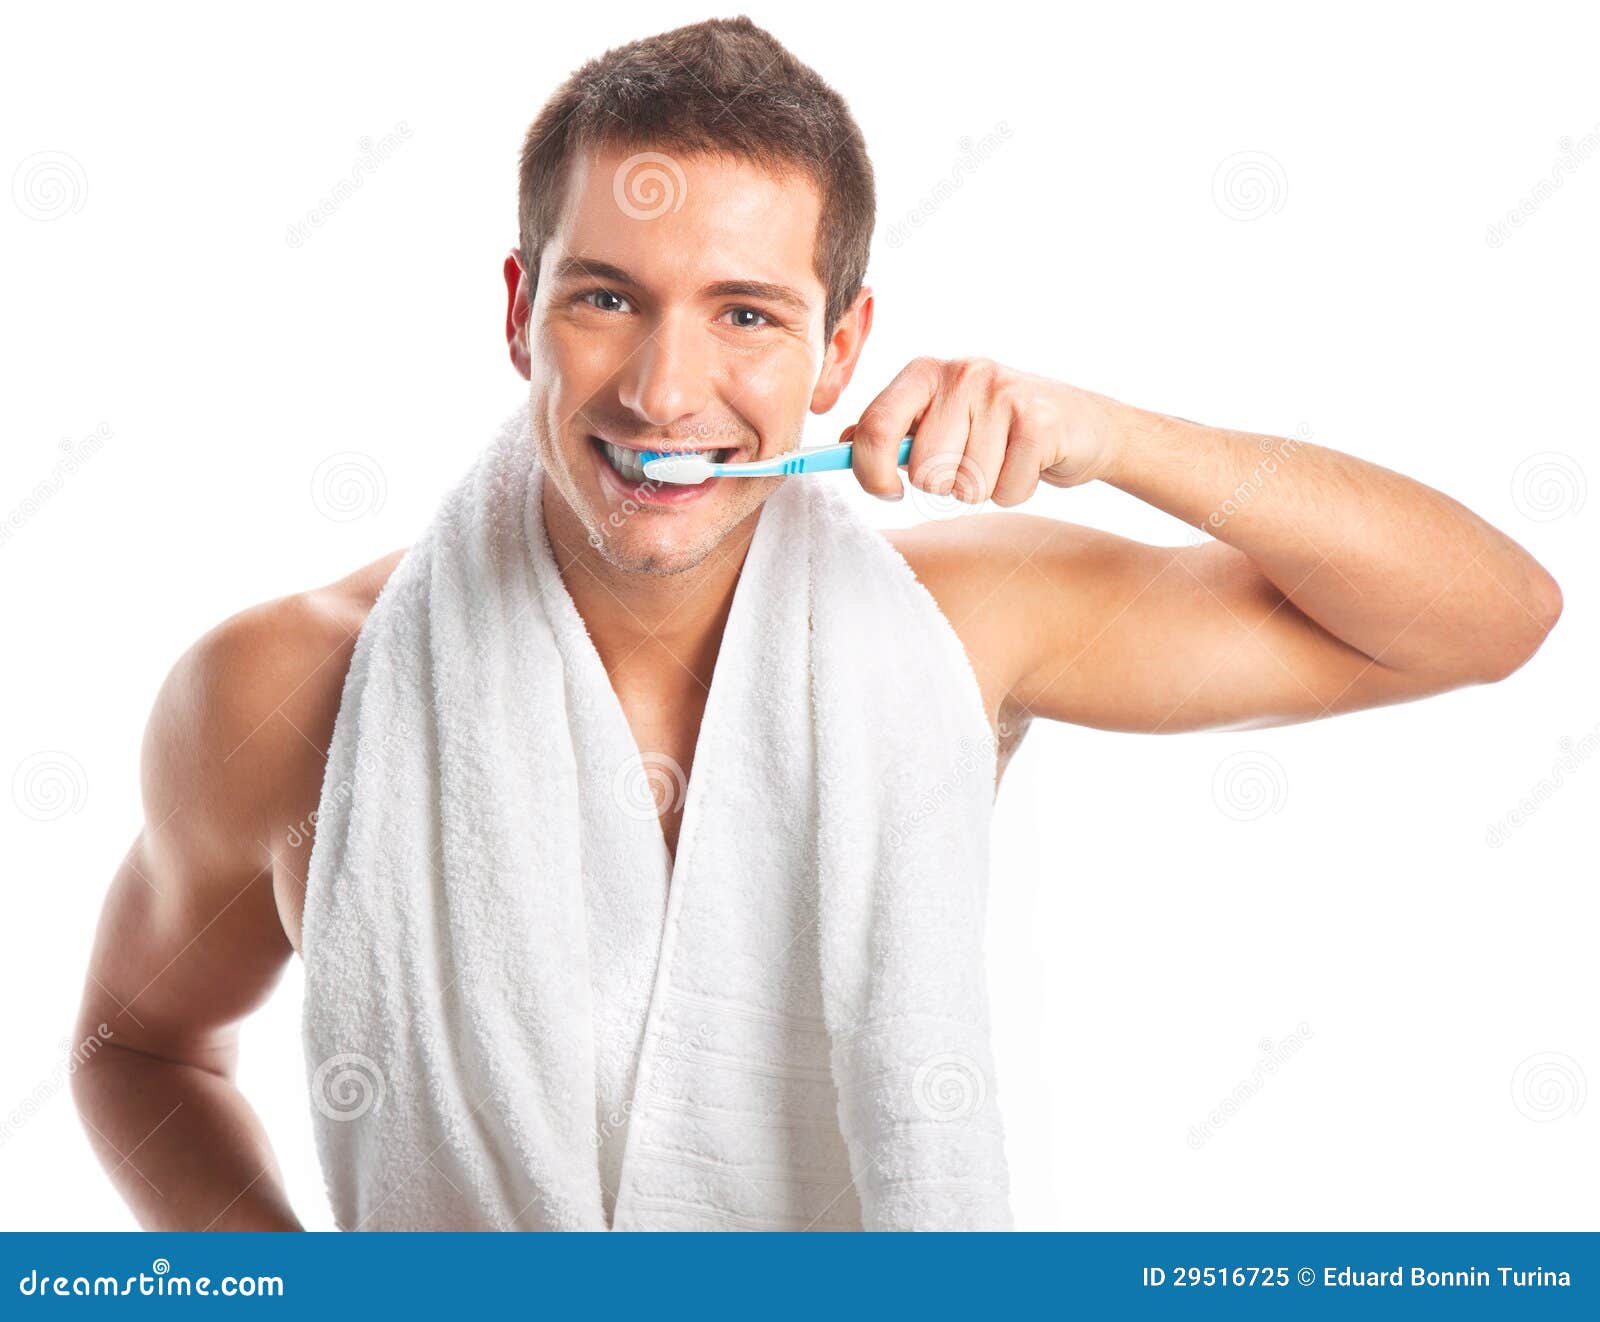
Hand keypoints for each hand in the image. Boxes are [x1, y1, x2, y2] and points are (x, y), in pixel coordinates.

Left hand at [838, 357, 1117, 503]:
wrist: (1080, 423)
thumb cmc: (994, 427)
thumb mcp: (937, 419)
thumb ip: (890, 430)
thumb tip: (843, 446)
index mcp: (923, 372)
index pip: (874, 429)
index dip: (872, 475)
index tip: (889, 490)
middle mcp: (961, 373)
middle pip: (923, 471)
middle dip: (944, 484)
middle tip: (969, 463)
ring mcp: (1002, 393)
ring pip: (965, 487)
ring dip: (983, 489)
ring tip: (1002, 459)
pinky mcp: (1039, 422)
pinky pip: (1005, 491)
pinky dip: (1015, 490)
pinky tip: (1027, 463)